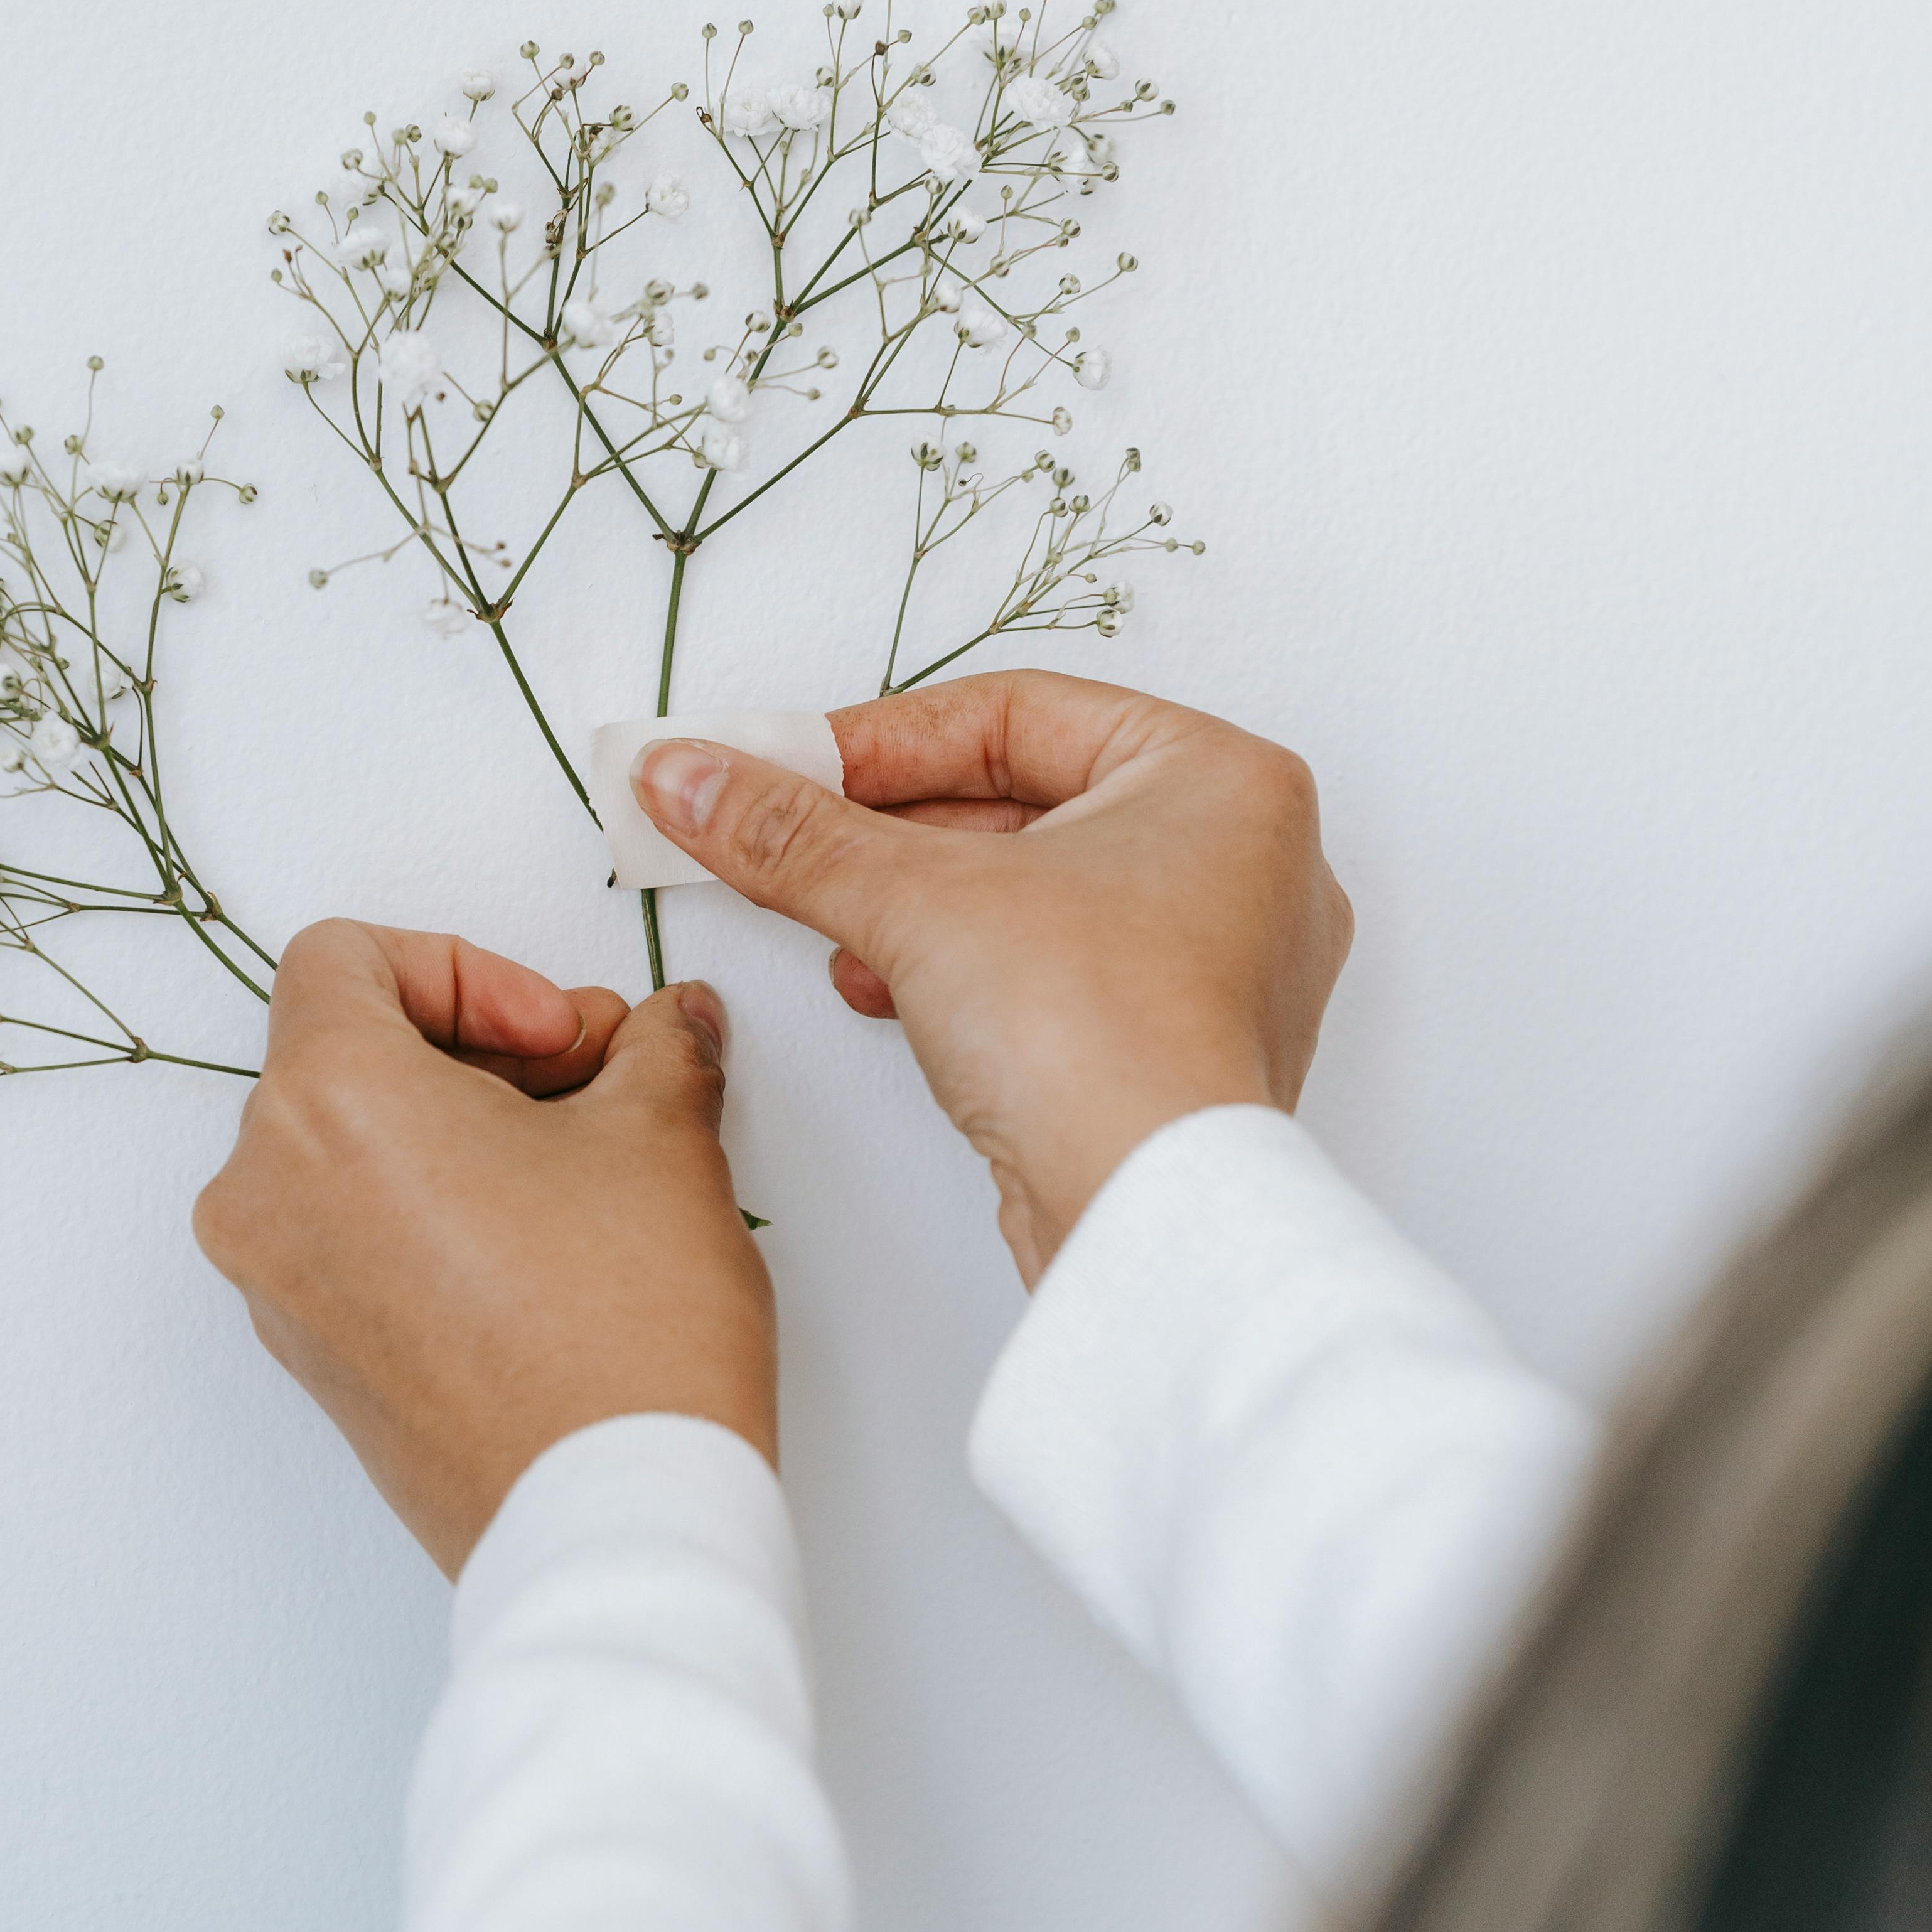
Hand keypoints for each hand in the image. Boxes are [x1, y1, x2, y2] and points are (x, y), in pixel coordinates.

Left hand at [194, 922, 773, 1572]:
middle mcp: (265, 1193)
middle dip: (481, 1053)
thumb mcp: (660, 1136)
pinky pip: (350, 1238)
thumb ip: (656, 1049)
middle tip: (597, 1086)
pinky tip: (546, 1244)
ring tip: (583, 1168)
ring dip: (460, 1132)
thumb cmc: (618, 1332)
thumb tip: (669, 1028)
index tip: (559, 1034)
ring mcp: (278, 1288)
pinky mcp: (314, 1362)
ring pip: (348, 1151)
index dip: (469, 970)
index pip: (342, 959)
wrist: (609, 1518)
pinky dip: (431, 1210)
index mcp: (324, 1102)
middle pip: (346, 1056)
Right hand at [632, 671, 1351, 1282]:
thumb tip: (688, 777)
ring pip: (1035, 889)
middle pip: (1023, 798)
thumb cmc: (1097, 1036)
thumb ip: (792, 832)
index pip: (1016, 714)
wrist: (1146, 1217)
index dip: (879, 738)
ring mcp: (1221, 960)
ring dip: (918, 901)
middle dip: (889, 827)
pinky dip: (966, 967)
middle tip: (783, 832)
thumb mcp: (915, 900)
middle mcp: (1243, 860)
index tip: (781, 763)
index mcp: (1220, 778)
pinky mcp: (1176, 1044)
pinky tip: (885, 987)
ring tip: (833, 919)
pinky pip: (1056, 968)